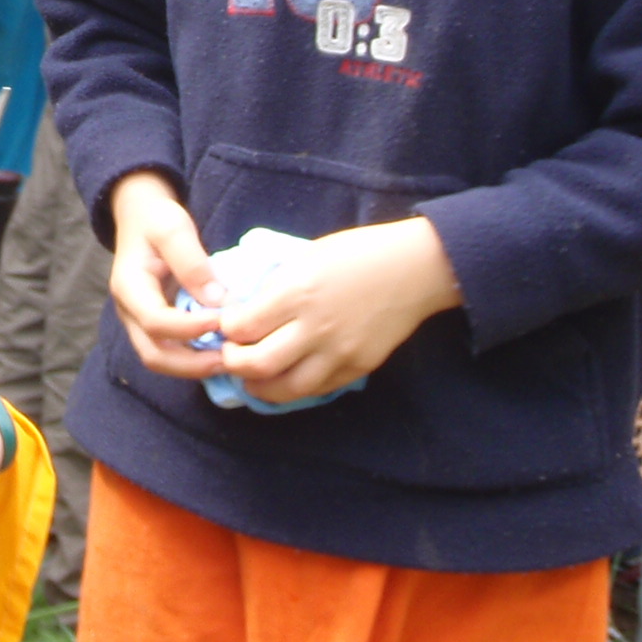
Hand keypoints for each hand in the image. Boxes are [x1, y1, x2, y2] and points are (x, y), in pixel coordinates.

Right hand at [106, 170, 226, 379]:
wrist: (139, 216)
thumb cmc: (156, 218)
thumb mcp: (173, 227)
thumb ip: (192, 262)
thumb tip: (218, 301)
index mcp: (129, 286)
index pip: (154, 320)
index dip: (189, 327)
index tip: (222, 321)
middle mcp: (129, 312)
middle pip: (153, 354)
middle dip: (191, 364)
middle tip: (230, 360)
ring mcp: (139, 322)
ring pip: (161, 360)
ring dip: (194, 367)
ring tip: (229, 360)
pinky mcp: (155, 326)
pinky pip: (171, 352)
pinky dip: (195, 359)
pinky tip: (222, 352)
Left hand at [215, 217, 462, 403]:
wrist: (415, 269)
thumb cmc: (357, 253)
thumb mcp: (306, 257)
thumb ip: (276, 287)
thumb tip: (244, 309)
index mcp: (297, 292)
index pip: (243, 327)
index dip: (226, 330)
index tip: (226, 324)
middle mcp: (315, 327)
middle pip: (257, 364)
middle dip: (234, 364)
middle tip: (231, 355)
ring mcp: (339, 352)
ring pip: (287, 388)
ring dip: (260, 387)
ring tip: (251, 378)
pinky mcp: (359, 367)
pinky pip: (318, 389)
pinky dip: (295, 388)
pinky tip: (285, 379)